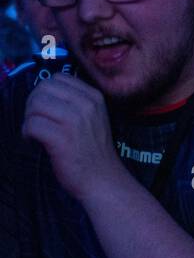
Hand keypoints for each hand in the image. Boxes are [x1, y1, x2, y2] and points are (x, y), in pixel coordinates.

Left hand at [21, 74, 123, 201]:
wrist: (103, 178)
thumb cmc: (93, 149)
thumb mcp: (93, 117)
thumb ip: (75, 102)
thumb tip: (43, 92)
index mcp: (94, 97)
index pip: (58, 78)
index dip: (45, 91)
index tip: (46, 108)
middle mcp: (86, 105)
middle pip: (43, 89)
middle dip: (33, 104)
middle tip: (36, 120)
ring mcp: (74, 121)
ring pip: (35, 105)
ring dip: (28, 118)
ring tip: (35, 131)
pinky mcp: (61, 138)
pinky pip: (32, 125)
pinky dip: (27, 133)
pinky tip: (33, 140)